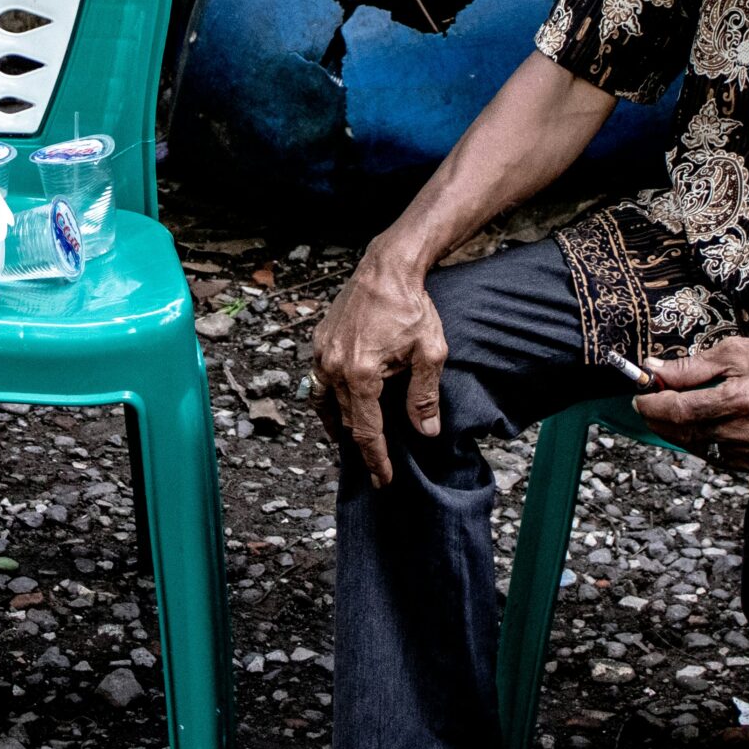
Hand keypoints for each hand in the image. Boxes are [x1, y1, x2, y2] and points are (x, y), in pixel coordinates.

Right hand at [310, 256, 448, 487]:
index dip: (376, 459)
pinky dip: (328, 403)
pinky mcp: (319, 343)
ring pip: (326, 405)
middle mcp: (334, 367)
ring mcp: (322, 355)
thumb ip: (424, 396)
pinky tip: (338, 410)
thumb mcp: (430, 352)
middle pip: (345, 421)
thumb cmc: (411, 307)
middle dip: (361, 447)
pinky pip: (320, 383)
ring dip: (338, 428)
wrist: (387, 268)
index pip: (366, 430)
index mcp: (361, 373)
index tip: (384, 480)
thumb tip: (426, 432)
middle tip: (375, 469)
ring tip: (351, 446)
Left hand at [632, 336, 748, 471]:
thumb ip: (691, 366)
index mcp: (740, 400)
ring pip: (700, 450)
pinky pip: (722, 459)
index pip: (679, 411)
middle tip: (649, 405)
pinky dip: (705, 444)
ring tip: (675, 414)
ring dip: (680, 434)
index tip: (639, 397)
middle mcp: (748, 432)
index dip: (652, 406)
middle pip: (684, 434)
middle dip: (660, 420)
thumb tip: (654, 370)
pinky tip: (703, 427)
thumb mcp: (735, 352)